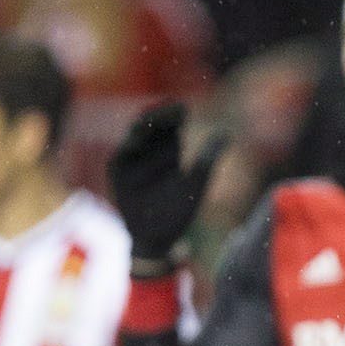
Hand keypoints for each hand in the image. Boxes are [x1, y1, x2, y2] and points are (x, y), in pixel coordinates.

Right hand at [109, 102, 216, 265]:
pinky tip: (136, 141)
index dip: (174, 115)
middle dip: (159, 117)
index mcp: (168, 150)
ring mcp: (131, 159)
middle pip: (153, 126)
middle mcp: (148, 150)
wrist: (158, 237)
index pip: (170, 125)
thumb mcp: (195, 183)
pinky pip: (122, 156)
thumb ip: (207, 158)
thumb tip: (227, 133)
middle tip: (169, 110)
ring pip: (137, 138)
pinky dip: (128, 148)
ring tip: (151, 120)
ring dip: (142, 128)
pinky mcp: (118, 171)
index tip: (183, 108)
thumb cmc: (177, 209)